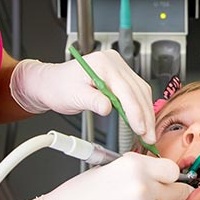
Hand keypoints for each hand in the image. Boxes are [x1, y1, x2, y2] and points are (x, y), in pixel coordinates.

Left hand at [10, 50, 154, 140]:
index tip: (140, 128)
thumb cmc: (58, 87)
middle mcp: (114, 62)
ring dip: (145, 112)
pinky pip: (136, 90)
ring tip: (147, 132)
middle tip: (148, 136)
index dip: (135, 111)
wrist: (50, 82)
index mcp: (103, 64)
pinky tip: (142, 120)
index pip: (126, 90)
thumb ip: (92, 101)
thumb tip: (108, 108)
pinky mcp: (120, 75)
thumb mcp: (73, 96)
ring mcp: (118, 67)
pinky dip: (140, 106)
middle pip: (138, 90)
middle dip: (145, 116)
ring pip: (140, 91)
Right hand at [22, 153, 191, 199]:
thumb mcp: (107, 170)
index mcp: (133, 164)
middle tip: (158, 198)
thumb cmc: (76, 196)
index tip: (168, 181)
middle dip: (170, 194)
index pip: (171, 169)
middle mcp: (141, 183)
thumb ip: (135, 170)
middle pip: (175, 190)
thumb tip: (157, 175)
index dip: (170, 176)